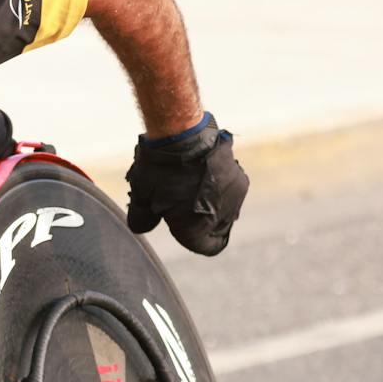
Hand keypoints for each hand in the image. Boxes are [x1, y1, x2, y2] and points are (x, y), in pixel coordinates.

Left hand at [124, 113, 249, 255]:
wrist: (182, 134)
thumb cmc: (159, 170)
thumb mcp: (141, 197)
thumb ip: (142, 219)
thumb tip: (143, 227)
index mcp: (197, 229)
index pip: (209, 247)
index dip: (195, 238)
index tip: (183, 224)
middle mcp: (222, 217)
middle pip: (218, 229)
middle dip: (202, 220)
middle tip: (181, 200)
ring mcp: (235, 197)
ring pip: (226, 210)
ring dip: (212, 203)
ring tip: (190, 183)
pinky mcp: (241, 177)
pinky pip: (230, 191)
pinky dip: (219, 187)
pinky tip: (201, 172)